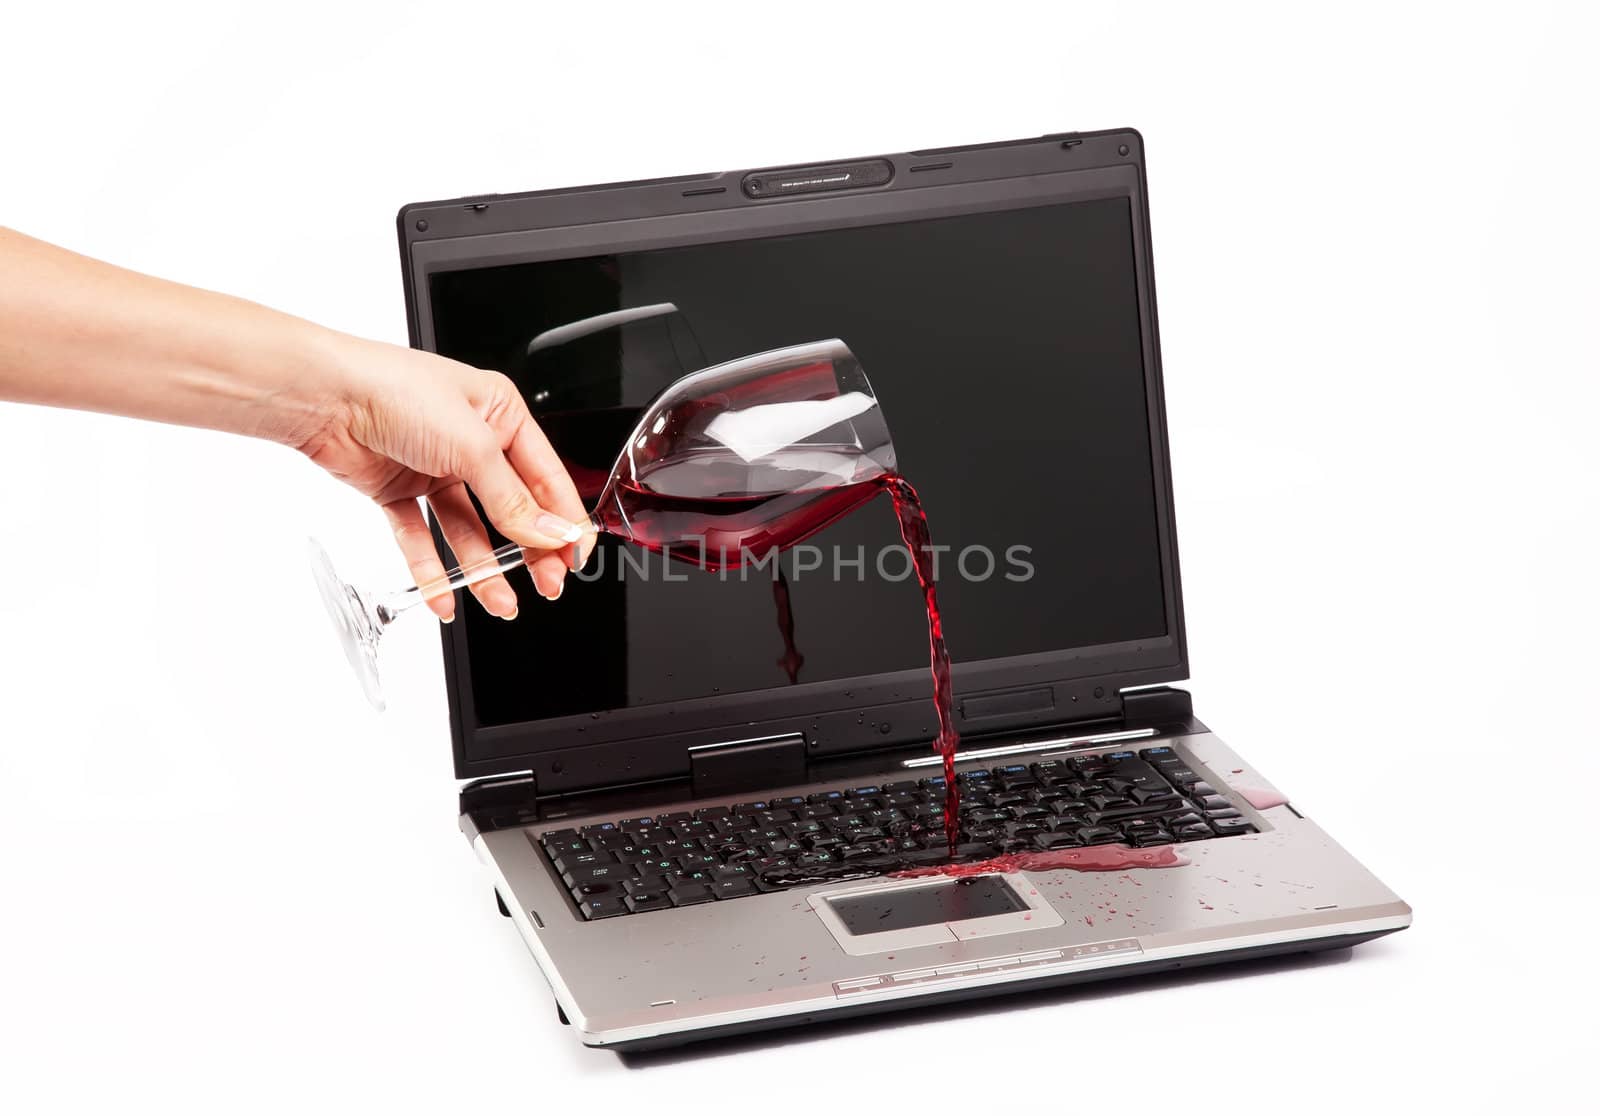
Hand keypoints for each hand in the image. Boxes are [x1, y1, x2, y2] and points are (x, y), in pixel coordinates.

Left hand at [297, 336, 590, 621]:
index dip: (563, 521)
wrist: (322, 396)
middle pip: (510, 509)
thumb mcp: (472, 445)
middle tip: (546, 586)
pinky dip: (432, 570)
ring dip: (484, 569)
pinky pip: (422, 538)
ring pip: (468, 530)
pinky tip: (445, 596)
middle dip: (529, 551)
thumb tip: (551, 532)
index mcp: (501, 415)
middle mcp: (472, 442)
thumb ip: (512, 498)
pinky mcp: (399, 490)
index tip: (574, 558)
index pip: (546, 478)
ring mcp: (434, 468)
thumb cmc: (394, 389)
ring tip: (500, 602)